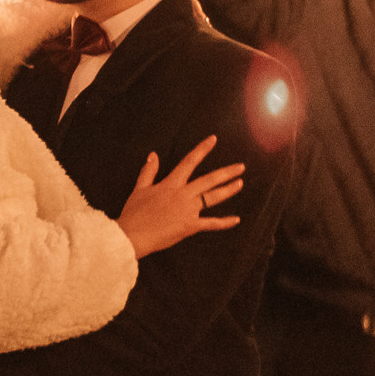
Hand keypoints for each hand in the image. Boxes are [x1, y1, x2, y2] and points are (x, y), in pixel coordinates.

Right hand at [116, 137, 243, 256]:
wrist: (133, 236)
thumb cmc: (134, 213)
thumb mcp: (139, 189)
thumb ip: (148, 171)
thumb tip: (153, 155)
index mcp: (171, 184)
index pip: (189, 161)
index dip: (202, 149)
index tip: (213, 140)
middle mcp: (183, 195)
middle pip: (209, 180)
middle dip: (226, 172)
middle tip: (241, 167)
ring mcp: (188, 211)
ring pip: (212, 198)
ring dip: (228, 190)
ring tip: (240, 183)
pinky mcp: (190, 226)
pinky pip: (211, 224)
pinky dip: (224, 222)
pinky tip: (236, 220)